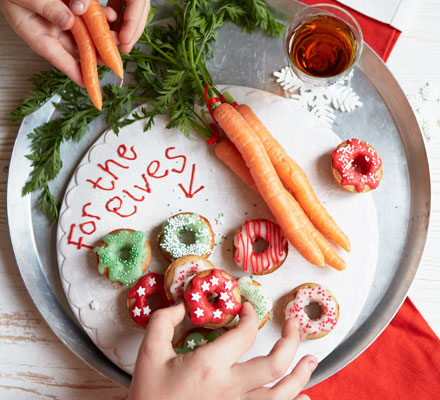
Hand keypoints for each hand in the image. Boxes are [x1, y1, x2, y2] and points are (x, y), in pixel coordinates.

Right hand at [0, 1, 148, 85]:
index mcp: (34, 31)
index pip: (57, 56)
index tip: (88, 84)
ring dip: (102, 35)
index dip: (74, 71)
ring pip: (85, 31)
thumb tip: (68, 21)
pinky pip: (86, 13)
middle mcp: (49, 27)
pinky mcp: (68, 5)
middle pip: (77, 47)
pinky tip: (111, 16)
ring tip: (118, 39)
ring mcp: (60, 16)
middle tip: (113, 61)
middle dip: (97, 54)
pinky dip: (98, 14)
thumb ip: (46, 8)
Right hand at [129, 302, 316, 399]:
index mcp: (210, 366)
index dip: (250, 315)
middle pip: (274, 364)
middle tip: (294, 325)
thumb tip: (182, 305)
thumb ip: (163, 321)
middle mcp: (229, 388)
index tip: (248, 309)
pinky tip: (303, 397)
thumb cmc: (149, 396)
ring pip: (281, 394)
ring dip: (301, 375)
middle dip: (290, 340)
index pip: (245, 334)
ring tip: (312, 360)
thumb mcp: (149, 352)